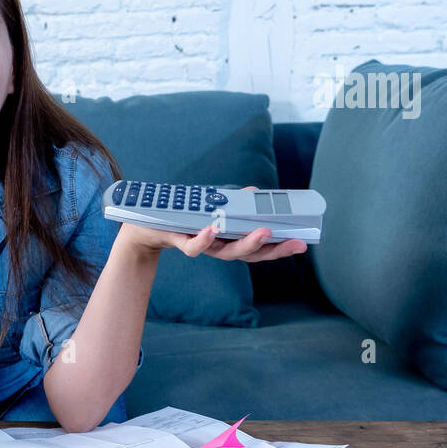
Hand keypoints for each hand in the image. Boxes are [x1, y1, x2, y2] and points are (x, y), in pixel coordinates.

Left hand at [117, 187, 308, 262]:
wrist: (143, 225)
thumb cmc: (179, 215)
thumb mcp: (209, 205)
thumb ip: (232, 204)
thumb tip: (254, 193)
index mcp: (226, 238)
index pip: (258, 247)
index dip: (279, 247)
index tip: (303, 242)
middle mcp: (216, 246)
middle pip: (248, 253)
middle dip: (273, 249)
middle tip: (296, 242)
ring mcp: (200, 246)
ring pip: (226, 252)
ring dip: (246, 244)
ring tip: (264, 233)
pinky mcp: (180, 241)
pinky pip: (193, 245)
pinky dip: (203, 239)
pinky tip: (214, 229)